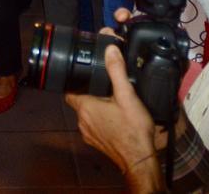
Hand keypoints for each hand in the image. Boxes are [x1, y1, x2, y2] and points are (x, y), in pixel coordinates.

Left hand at [66, 31, 161, 192]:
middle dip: (90, 93)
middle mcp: (81, 121)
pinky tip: (116, 118)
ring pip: (87, 115)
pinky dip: (101, 121)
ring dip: (96, 108)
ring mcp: (88, 134)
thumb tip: (110, 49)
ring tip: (112, 101)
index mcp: (85, 107)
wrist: (140, 160)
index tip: (84, 75)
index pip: (69, 90)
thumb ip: (117, 71)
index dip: (74, 82)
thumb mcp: (127, 96)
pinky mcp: (96, 143)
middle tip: (105, 87)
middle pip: (79, 101)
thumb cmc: (133, 130)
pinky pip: (94, 126)